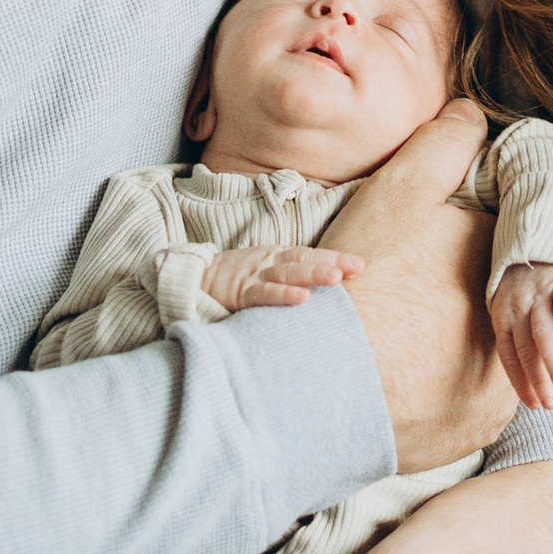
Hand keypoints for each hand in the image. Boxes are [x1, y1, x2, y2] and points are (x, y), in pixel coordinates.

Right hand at [197, 242, 363, 314]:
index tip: (360, 264)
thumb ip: (289, 278)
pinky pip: (264, 294)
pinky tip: (303, 299)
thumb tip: (323, 288)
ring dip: (313, 274)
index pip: (310, 254)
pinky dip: (283, 295)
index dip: (335, 257)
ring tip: (337, 277)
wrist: (192, 280)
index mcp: (276, 257)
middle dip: (332, 262)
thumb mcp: (264, 273)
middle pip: (304, 259)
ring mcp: (255, 275)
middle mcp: (269, 262)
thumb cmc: (235, 280)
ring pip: (288, 273)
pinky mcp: (240, 292)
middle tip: (358, 266)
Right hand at [324, 96, 516, 471]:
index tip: (417, 253)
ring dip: (453, 346)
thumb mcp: (398, 194)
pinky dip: (443, 393)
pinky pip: (469, 402)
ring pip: (483, 351)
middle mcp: (517, 323)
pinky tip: (406, 380)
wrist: (324, 387)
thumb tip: (473, 115)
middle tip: (404, 300)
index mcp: (502, 263)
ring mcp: (502, 380)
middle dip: (454, 295)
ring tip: (402, 340)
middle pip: (488, 296)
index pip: (490, 238)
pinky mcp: (479, 426)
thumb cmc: (361, 285)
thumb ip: (442, 145)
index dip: (450, 238)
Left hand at [491, 260, 552, 411]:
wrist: (535, 244)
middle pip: (526, 348)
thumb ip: (524, 344)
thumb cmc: (525, 291)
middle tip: (549, 404)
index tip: (534, 404)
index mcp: (503, 320)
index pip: (510, 357)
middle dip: (537, 378)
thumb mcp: (514, 314)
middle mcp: (517, 309)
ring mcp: (537, 295)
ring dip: (551, 357)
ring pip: (543, 329)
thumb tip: (535, 385)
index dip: (521, 382)